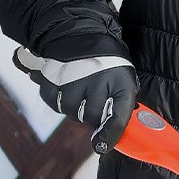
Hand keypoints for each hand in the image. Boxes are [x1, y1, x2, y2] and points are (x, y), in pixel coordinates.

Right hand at [14, 48, 137, 153]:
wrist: (82, 32)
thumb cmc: (108, 62)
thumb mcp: (124, 79)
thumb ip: (123, 106)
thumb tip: (113, 135)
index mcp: (120, 82)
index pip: (117, 118)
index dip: (110, 136)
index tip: (102, 146)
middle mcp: (97, 82)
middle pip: (92, 118)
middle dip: (94, 117)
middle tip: (96, 102)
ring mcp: (73, 80)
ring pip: (73, 113)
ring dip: (77, 109)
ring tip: (82, 91)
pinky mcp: (53, 79)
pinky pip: (56, 103)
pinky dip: (60, 101)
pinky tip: (67, 88)